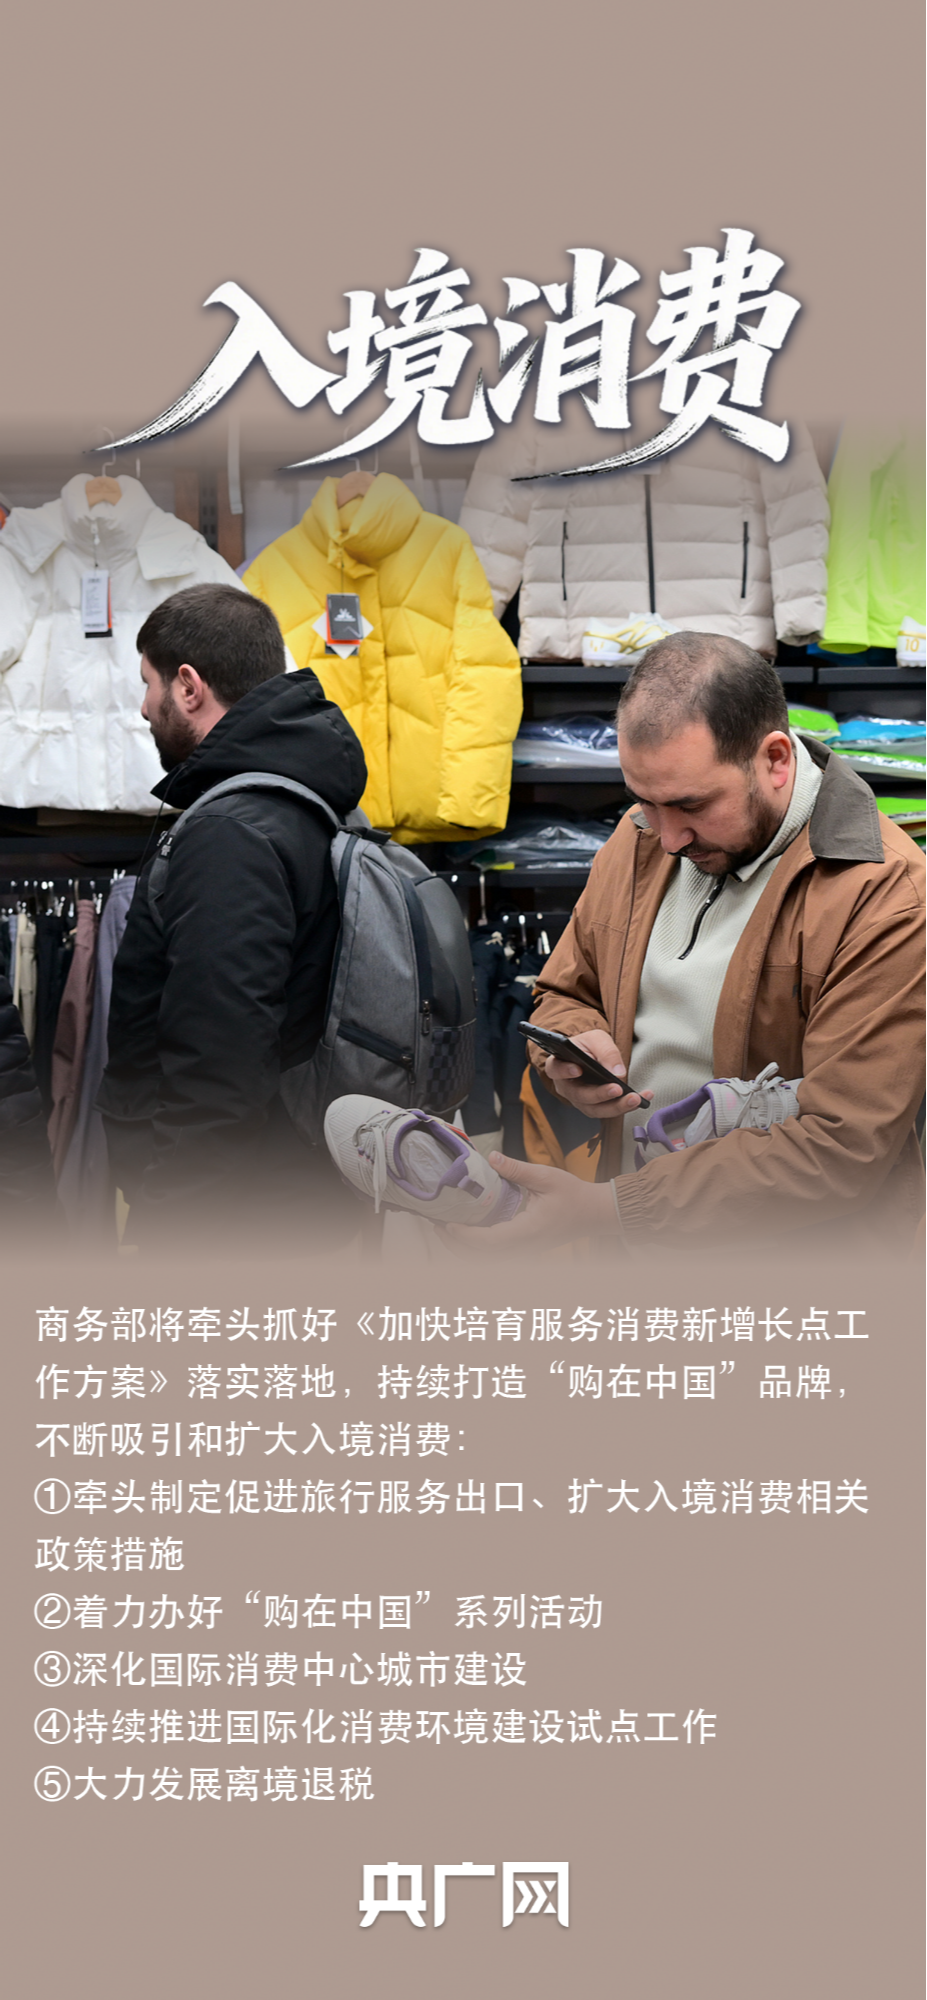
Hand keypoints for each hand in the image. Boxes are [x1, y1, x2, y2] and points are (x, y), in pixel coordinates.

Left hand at [444, 1154, 618, 1253]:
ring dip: (466, 1250)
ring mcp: (526, 1252)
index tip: (447, 1225)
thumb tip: (490, 1157)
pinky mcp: (526, 1250)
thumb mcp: (545, 1177)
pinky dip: (479, 1249)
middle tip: (437, 1227)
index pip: (489, 1242)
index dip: (464, 1237)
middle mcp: (525, 1247)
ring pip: (488, 1260)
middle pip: (482, 1257)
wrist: (596, 1214)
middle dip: (456, 1246)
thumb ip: (515, 1169)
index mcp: (528, 1232)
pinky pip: (497, 1256)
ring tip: (448, 1231)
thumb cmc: (574, 1196)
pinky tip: (470, 1232)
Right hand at [543, 1029, 650, 1120]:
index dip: (565, 1071)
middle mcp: (567, 1087)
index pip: (556, 1069)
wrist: (591, 1055)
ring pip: (595, 1109)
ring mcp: (580, 1100)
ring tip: (635, 1098)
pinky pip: (608, 1110)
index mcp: (559, 1065)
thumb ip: (605, 1051)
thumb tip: (618, 1073)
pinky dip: (626, 1106)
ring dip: (616, 1106)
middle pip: (579, 1095)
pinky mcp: (595, 1107)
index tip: (578, 1069)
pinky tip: (643, 1098)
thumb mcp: (597, 1039)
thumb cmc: (588, 1046)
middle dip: (600, 1094)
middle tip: (618, 1088)